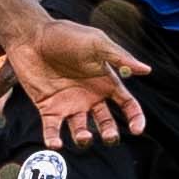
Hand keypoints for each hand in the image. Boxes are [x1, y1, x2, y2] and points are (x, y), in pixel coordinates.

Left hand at [2, 18, 149, 146]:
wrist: (32, 35)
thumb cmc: (66, 35)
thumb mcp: (96, 43)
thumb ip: (119, 57)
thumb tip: (146, 70)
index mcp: (105, 81)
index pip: (127, 105)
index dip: (135, 118)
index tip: (137, 130)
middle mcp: (90, 96)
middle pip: (105, 123)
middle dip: (110, 133)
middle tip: (109, 137)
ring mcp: (69, 104)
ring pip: (81, 130)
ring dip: (84, 139)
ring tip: (84, 137)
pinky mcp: (48, 108)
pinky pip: (53, 130)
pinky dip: (54, 139)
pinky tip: (56, 143)